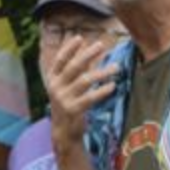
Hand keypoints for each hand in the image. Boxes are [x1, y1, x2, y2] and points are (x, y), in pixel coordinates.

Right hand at [44, 38, 117, 153]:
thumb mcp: (67, 85)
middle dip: (87, 54)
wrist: (63, 131)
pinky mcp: (72, 110)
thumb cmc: (68, 103)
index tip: (79, 38)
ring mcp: (63, 99)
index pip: (60, 60)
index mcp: (52, 79)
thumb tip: (86, 47)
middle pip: (73, 67)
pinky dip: (102, 91)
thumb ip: (76, 68)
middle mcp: (55, 87)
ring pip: (85, 81)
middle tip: (101, 45)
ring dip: (102, 72)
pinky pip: (90, 98)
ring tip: (117, 67)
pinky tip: (112, 86)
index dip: (69, 48)